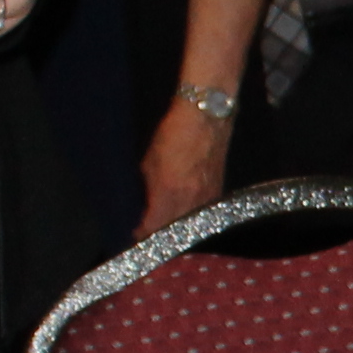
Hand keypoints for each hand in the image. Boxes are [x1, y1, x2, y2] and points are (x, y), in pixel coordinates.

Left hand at [137, 95, 231, 234]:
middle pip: (173, 231)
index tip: (135, 235)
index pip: (153, 227)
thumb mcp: (149, 162)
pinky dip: (191, 218)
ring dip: (177, 228)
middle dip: (160, 234)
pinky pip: (202, 214)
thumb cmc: (172, 135)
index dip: (142, 234)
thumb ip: (148, 188)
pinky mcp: (218, 193)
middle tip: (149, 234)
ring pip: (189, 225)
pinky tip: (184, 215)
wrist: (206, 117)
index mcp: (168, 194)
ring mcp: (207, 199)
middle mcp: (189, 202)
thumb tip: (146, 204)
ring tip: (166, 228)